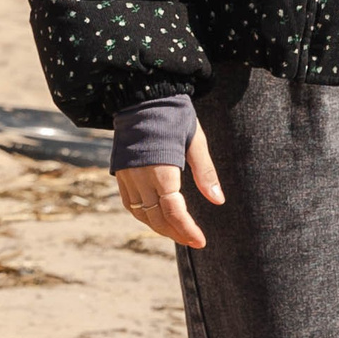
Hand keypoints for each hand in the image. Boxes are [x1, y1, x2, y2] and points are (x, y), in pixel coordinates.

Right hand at [114, 125, 224, 247]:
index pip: (173, 210)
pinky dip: (143, 216)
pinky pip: (130, 203)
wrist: (142, 97)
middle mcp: (140, 176)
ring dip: (159, 227)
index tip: (201, 241)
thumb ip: (206, 173)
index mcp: (161, 169)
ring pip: (141, 213)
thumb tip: (218, 201)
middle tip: (194, 240)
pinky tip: (156, 219)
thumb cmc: (174, 116)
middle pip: (156, 217)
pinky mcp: (120, 173)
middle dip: (175, 233)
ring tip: (178, 233)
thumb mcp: (196, 141)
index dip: (187, 229)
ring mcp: (127, 176)